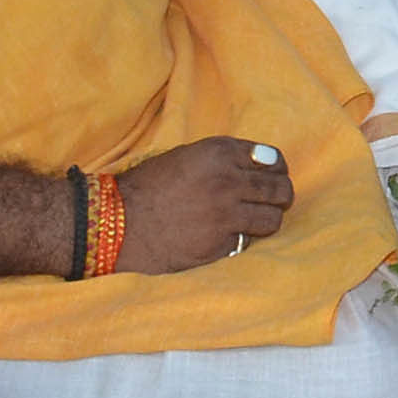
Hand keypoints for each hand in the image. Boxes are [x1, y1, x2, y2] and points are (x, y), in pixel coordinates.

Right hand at [114, 135, 292, 271]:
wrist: (115, 223)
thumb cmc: (146, 186)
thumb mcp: (186, 156)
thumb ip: (223, 158)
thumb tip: (257, 165)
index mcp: (220, 153)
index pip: (273, 160)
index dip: (277, 170)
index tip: (274, 177)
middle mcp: (228, 181)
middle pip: (280, 189)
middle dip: (281, 195)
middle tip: (275, 201)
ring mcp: (225, 215)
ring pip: (273, 219)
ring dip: (268, 219)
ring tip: (257, 221)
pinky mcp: (218, 245)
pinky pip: (247, 242)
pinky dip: (242, 240)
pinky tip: (228, 236)